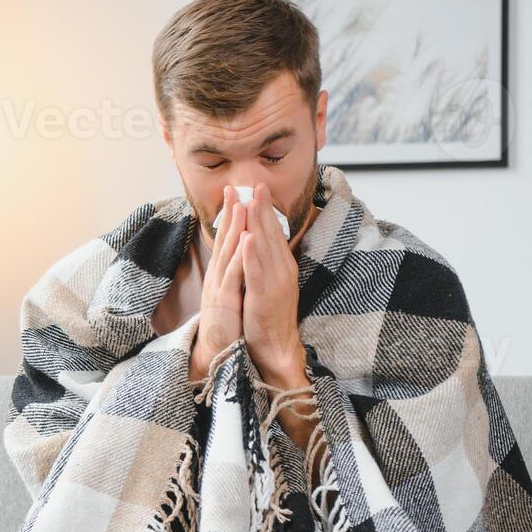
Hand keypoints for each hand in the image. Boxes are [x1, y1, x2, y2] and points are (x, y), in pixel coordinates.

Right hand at [188, 184, 248, 382]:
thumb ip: (232, 276)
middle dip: (231, 213)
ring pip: (229, 252)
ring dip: (235, 227)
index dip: (231, 218)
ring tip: (242, 204)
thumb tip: (238, 261)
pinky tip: (247, 239)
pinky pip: (235, 274)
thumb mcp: (228, 295)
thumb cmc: (225, 327)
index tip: (236, 196)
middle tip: (234, 188)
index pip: (227, 242)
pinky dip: (241, 255)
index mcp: (220, 275)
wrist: (215, 353)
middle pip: (225, 240)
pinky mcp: (225, 301)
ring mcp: (219, 288)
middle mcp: (217, 277)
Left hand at [237, 184, 306, 384]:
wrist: (276, 346)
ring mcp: (275, 283)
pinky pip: (256, 272)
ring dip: (258, 224)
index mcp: (283, 266)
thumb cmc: (269, 316)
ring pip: (265, 248)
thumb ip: (266, 263)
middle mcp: (282, 270)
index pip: (274, 233)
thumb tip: (259, 243)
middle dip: (263, 208)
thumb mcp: (269, 283)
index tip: (259, 189)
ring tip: (251, 201)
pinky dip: (252, 254)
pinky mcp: (264, 296)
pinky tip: (248, 238)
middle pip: (271, 234)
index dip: (266, 210)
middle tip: (256, 184)